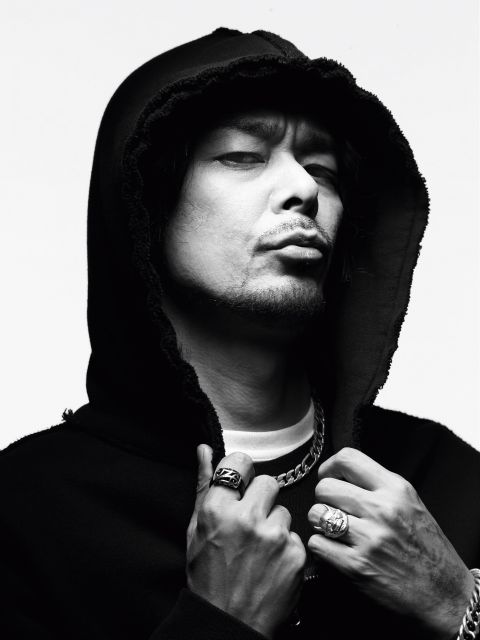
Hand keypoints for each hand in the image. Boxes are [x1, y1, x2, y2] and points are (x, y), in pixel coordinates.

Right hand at [187, 445, 305, 638]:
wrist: (228, 622)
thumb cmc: (207, 575)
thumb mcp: (195, 529)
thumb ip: (203, 485)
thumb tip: (205, 449)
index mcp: (218, 509)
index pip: (240, 462)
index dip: (242, 471)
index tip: (242, 482)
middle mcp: (247, 518)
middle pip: (269, 482)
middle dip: (262, 498)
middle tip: (251, 521)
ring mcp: (275, 537)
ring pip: (284, 510)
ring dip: (275, 525)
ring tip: (260, 548)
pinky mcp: (297, 555)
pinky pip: (296, 537)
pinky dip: (287, 548)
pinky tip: (272, 564)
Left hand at [307, 447, 473, 637]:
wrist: (445, 594)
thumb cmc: (427, 549)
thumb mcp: (410, 503)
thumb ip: (378, 486)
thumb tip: (341, 475)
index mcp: (395, 489)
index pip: (347, 458)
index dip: (329, 467)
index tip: (329, 477)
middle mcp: (382, 509)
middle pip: (325, 487)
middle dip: (323, 498)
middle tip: (333, 509)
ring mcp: (369, 538)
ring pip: (316, 514)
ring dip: (320, 523)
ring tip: (334, 530)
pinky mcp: (357, 566)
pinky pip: (317, 544)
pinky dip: (321, 548)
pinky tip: (335, 550)